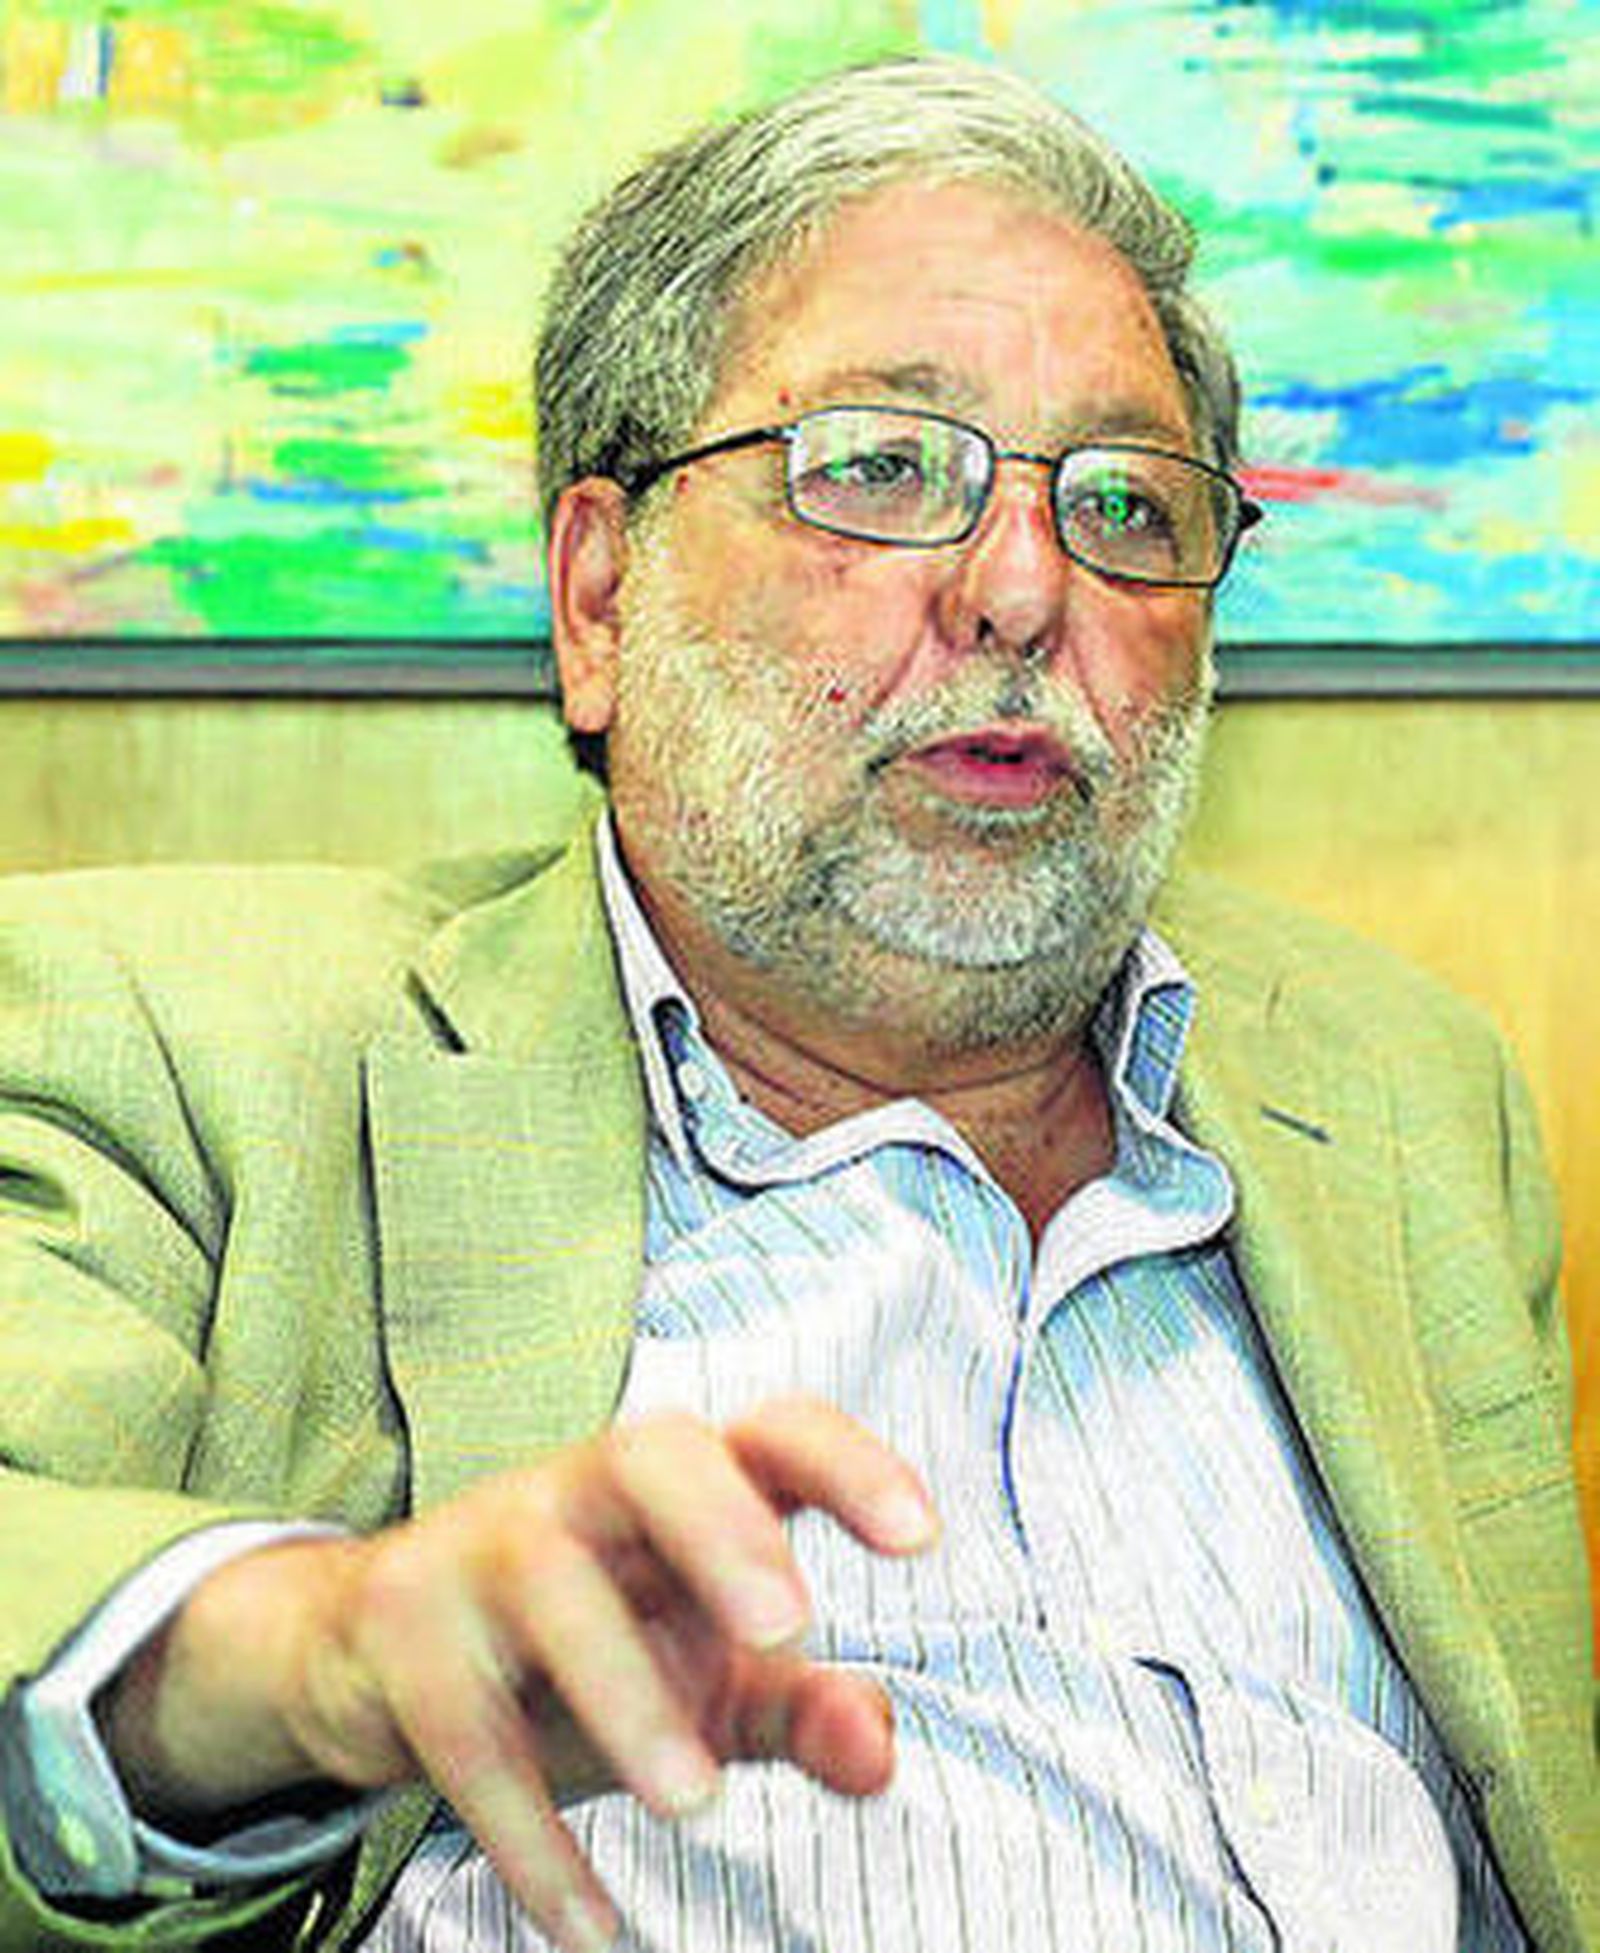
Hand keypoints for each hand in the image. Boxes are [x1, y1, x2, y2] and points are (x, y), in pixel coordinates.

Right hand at [103, 1397, 937, 1951]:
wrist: (369, 1650)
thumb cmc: (584, 1644)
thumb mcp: (705, 1675)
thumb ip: (803, 1705)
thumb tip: (881, 1747)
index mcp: (679, 1485)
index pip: (773, 1432)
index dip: (849, 1465)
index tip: (924, 1539)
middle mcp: (583, 1490)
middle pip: (652, 1452)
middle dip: (722, 1527)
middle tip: (787, 1629)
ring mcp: (483, 1546)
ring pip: (552, 1586)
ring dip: (626, 1693)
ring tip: (699, 1802)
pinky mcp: (403, 1628)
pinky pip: (464, 1728)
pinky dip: (530, 1835)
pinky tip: (594, 1927)